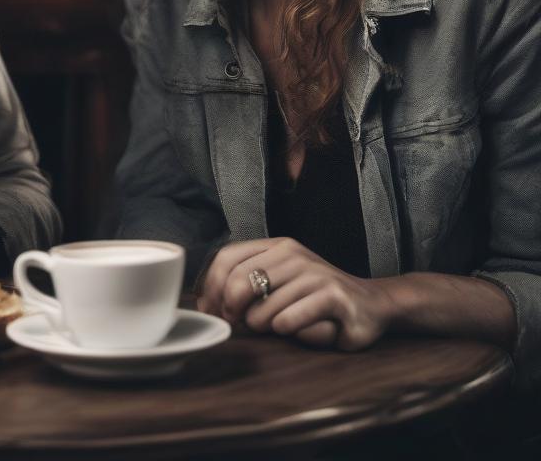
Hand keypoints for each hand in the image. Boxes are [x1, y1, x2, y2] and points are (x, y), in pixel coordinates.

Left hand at [195, 238, 394, 350]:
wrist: (371, 304)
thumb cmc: (315, 298)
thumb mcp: (279, 282)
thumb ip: (245, 284)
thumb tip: (206, 304)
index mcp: (275, 246)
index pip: (227, 257)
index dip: (212, 287)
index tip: (212, 310)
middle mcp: (293, 254)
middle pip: (239, 282)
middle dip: (232, 310)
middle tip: (239, 325)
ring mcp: (314, 272)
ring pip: (263, 308)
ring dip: (262, 326)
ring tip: (276, 327)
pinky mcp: (333, 296)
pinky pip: (289, 320)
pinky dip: (285, 330)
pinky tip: (295, 328)